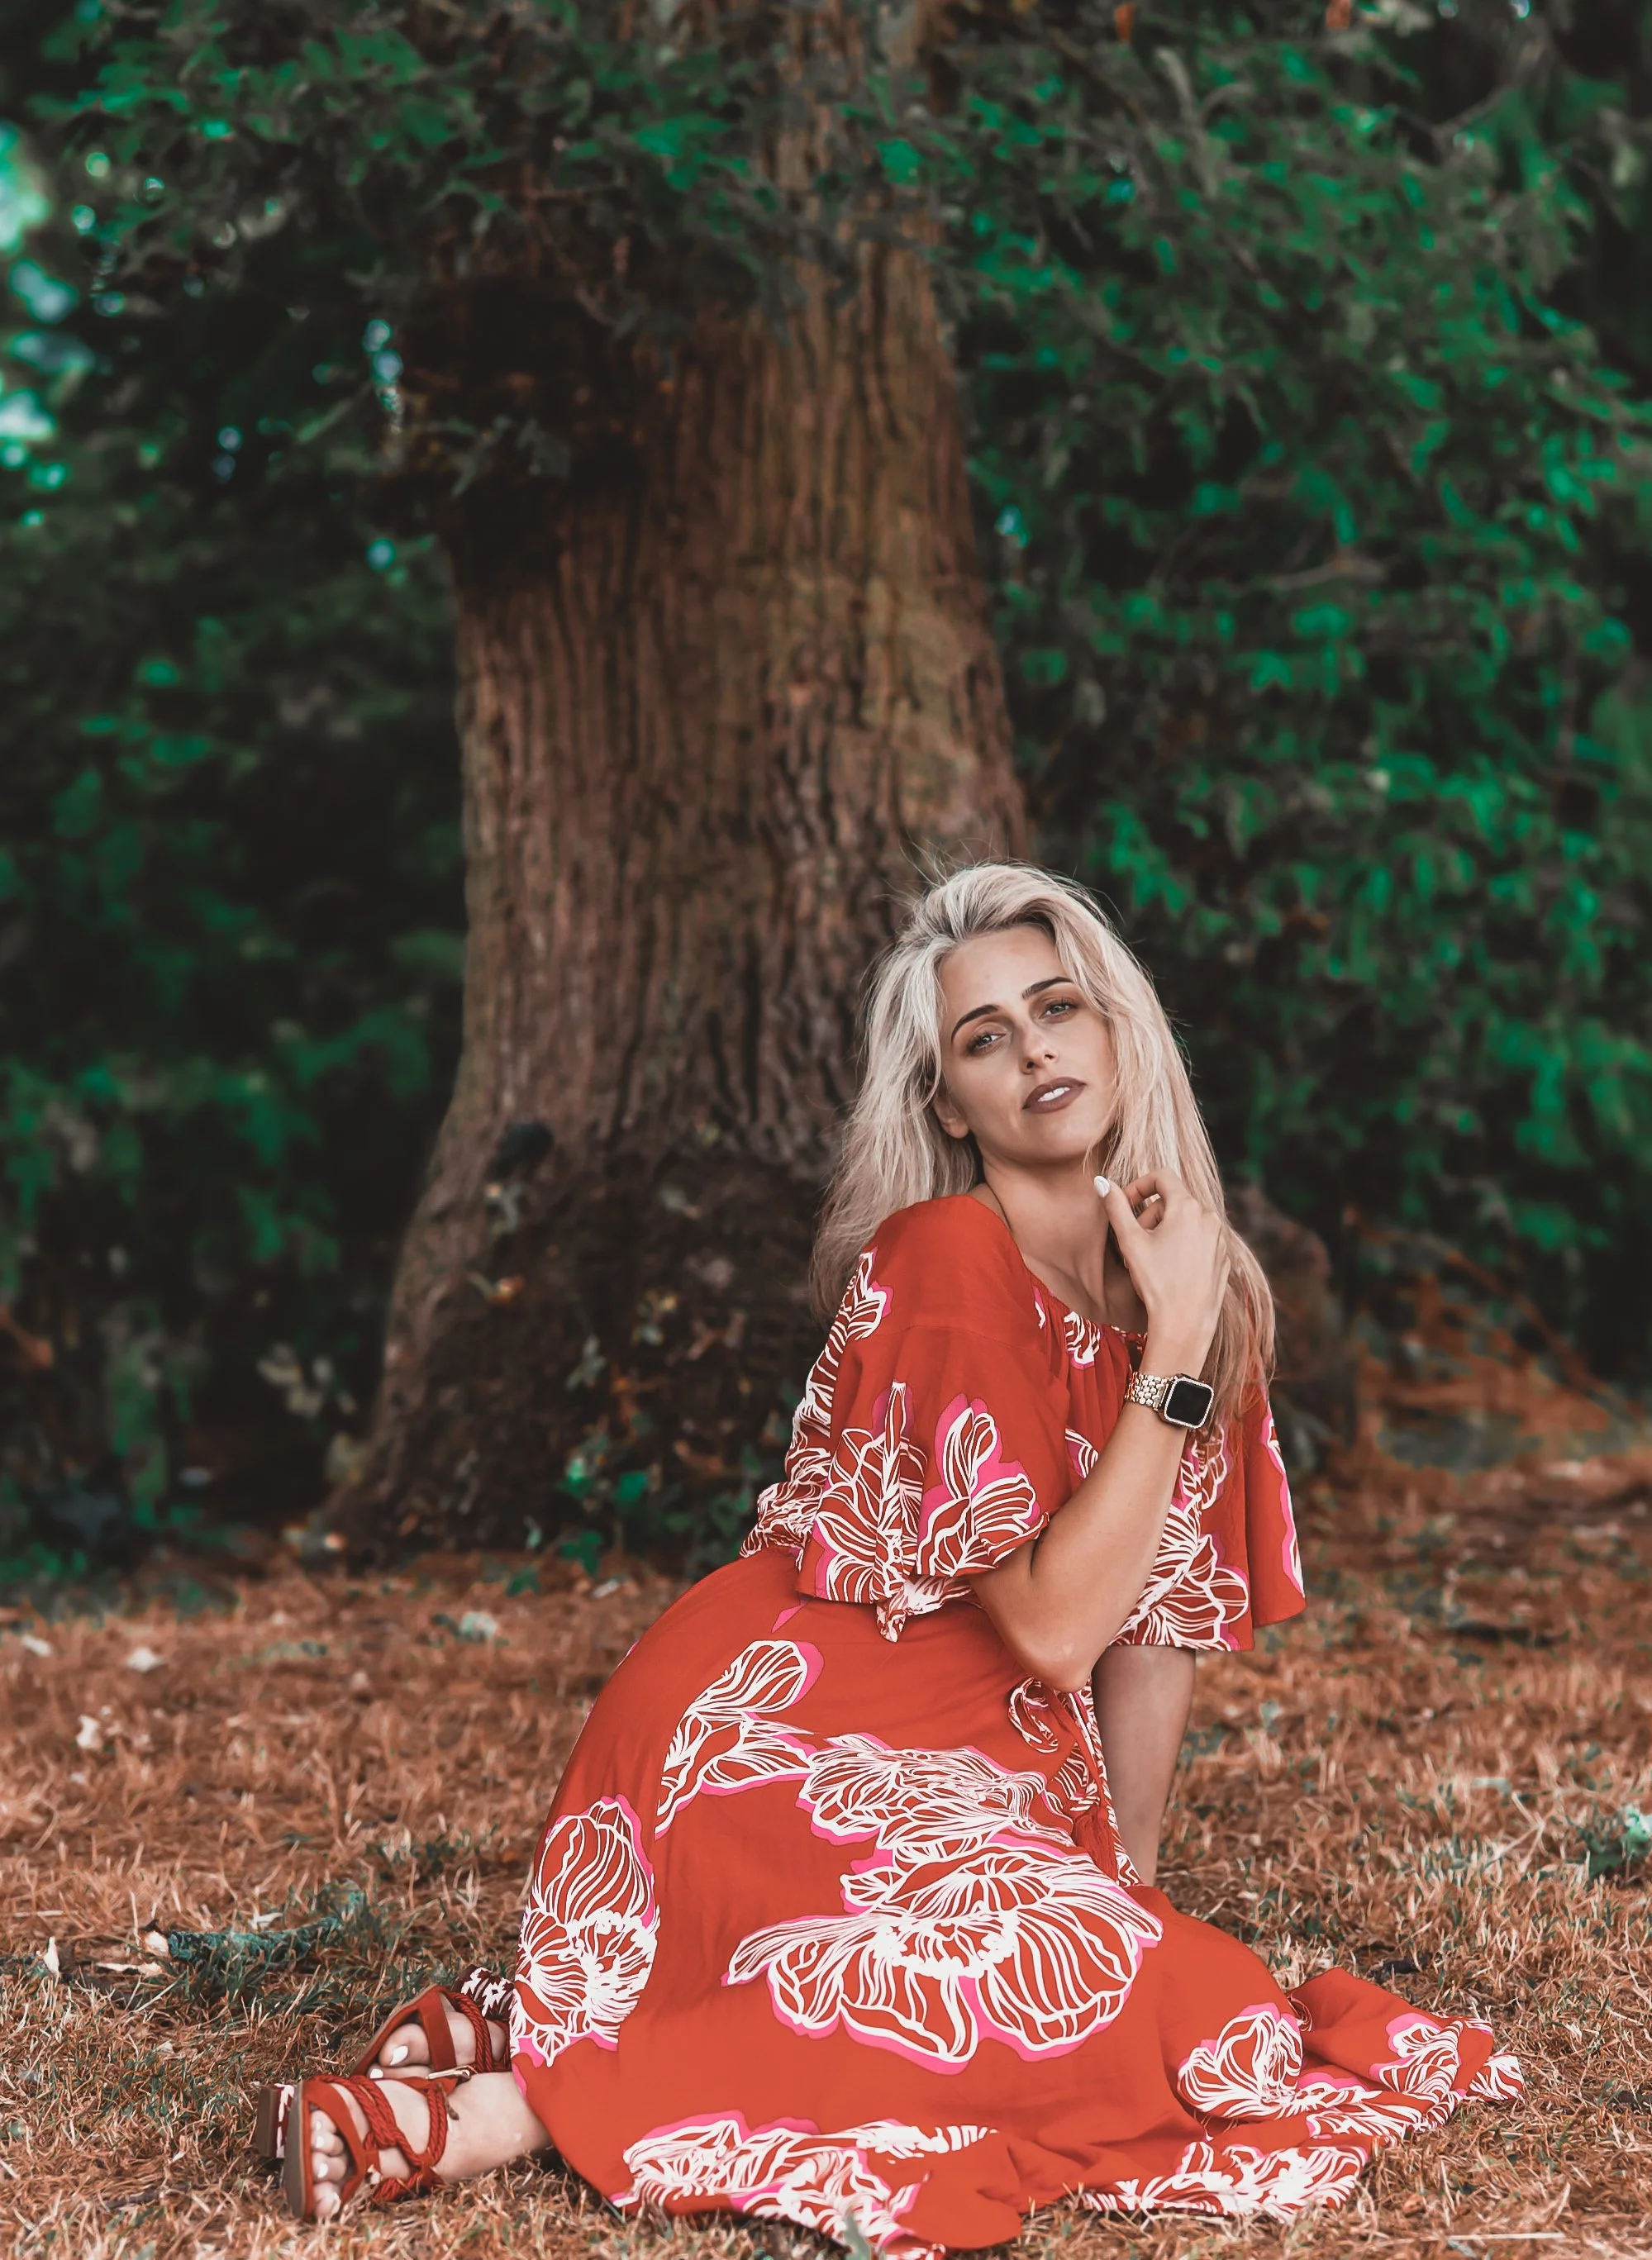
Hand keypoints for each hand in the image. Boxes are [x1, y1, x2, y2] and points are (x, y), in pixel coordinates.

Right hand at [1094, 1170, 1227, 1374]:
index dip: (1139, 1185)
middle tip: (1133, 1240)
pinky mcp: (1222, 1258)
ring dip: (1164, 1230)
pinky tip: (1169, 1270)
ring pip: (1186, 1221)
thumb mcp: (1130, 1241)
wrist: (1184, 1324)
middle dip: (1149, 1214)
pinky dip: (1181, 1245)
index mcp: (1188, 1207)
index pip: (1162, 1176)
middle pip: (1173, 1200)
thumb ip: (1116, 1206)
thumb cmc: (1156, 1282)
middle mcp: (1209, 1218)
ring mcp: (1219, 1239)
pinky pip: (1199, 1240)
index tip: (1125, 1204)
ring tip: (1149, 1258)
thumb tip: (1101, 1181)